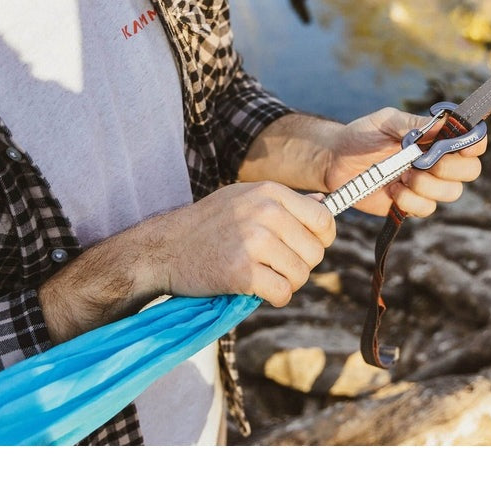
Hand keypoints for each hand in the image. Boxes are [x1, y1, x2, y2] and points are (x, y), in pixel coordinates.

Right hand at [155, 182, 335, 306]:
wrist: (165, 248)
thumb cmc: (208, 224)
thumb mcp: (245, 197)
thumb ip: (285, 201)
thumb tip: (325, 202)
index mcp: (270, 192)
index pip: (324, 219)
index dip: (321, 239)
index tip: (304, 247)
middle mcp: (266, 212)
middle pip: (315, 252)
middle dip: (300, 265)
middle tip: (274, 265)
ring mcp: (255, 242)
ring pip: (301, 275)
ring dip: (286, 282)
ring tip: (262, 275)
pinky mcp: (243, 272)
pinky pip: (283, 293)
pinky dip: (275, 297)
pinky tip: (257, 289)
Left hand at [323, 107, 486, 217]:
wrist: (336, 161)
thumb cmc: (362, 135)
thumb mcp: (386, 121)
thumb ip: (414, 124)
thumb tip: (445, 123)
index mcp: (436, 138)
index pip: (472, 142)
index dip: (475, 144)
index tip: (463, 147)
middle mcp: (437, 162)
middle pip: (470, 171)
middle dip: (450, 168)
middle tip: (423, 163)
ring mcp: (426, 185)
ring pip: (451, 192)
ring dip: (428, 185)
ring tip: (403, 176)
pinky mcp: (411, 204)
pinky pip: (427, 208)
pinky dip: (410, 200)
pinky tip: (393, 190)